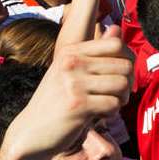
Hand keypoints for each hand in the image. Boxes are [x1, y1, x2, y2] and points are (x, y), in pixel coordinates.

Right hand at [6, 27, 133, 159]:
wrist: (31, 131)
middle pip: (125, 65)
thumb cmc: (57, 101)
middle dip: (128, 84)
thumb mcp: (71, 72)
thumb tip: (116, 28)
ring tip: (107, 105)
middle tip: (116, 96)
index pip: (117, 44)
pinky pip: (114, 104)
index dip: (127, 61)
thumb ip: (95, 53)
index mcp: (70, 51)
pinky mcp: (78, 105)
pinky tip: (98, 115)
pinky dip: (112, 112)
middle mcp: (71, 63)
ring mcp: (73, 83)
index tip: (119, 76)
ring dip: (121, 99)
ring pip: (122, 84)